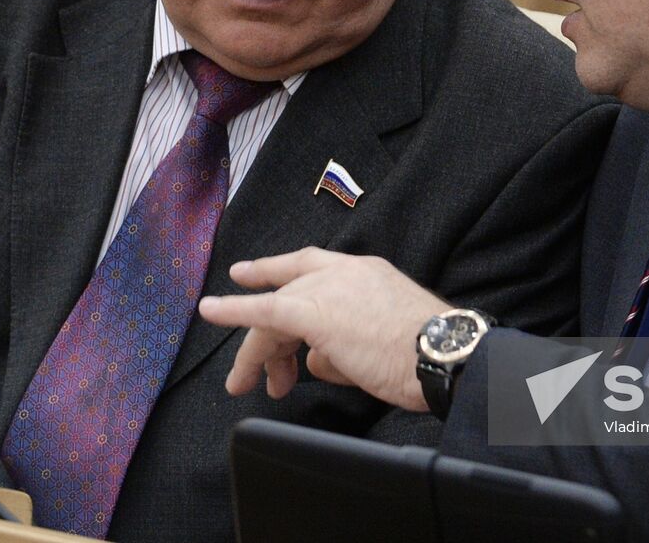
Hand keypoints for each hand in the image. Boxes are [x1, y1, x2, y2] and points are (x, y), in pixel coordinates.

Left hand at [197, 247, 449, 411]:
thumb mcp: (379, 338)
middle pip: (288, 292)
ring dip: (258, 350)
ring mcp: (327, 288)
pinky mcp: (311, 312)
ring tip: (248, 383)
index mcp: (366, 271)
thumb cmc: (421, 355)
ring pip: (275, 312)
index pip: (312, 265)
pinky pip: (263, 312)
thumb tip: (312, 361)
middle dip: (264, 330)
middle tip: (253, 368)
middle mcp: (344, 271)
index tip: (250, 274)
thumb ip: (340, 344)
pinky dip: (234, 311)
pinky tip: (211, 310)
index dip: (277, 269)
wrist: (437, 354)